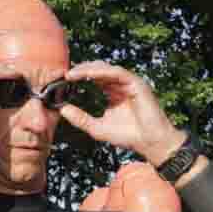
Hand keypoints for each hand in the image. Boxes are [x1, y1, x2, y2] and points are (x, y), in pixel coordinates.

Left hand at [57, 61, 186, 165]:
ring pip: (107, 69)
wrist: (149, 142)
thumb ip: (81, 119)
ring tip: (74, 73)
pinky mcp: (137, 83)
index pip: (95, 78)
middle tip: (67, 74)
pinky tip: (90, 75)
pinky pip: (117, 73)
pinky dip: (103, 72)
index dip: (80, 76)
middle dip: (82, 69)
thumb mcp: (97, 128)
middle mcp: (121, 84)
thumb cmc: (128, 136)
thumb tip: (62, 110)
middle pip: (99, 69)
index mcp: (113, 91)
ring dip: (89, 69)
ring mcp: (130, 82)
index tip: (64, 80)